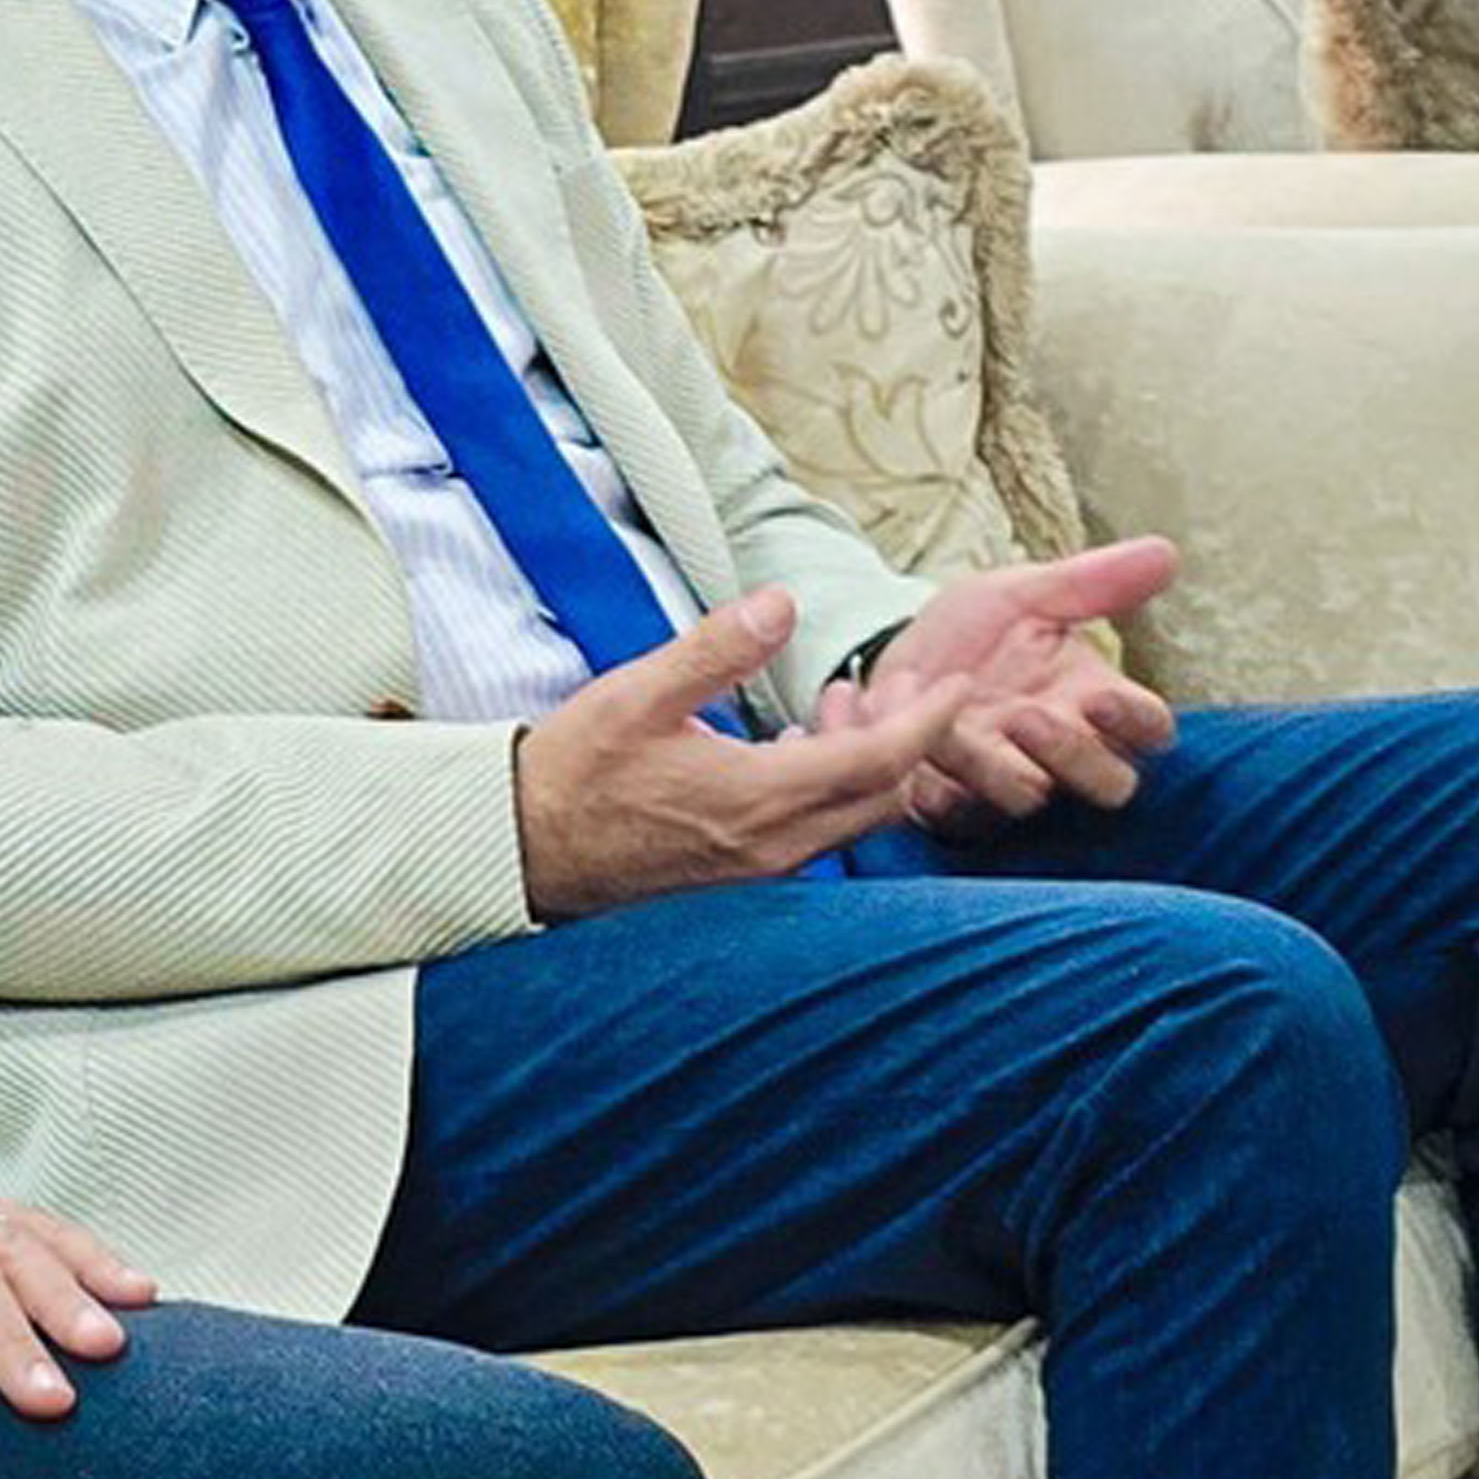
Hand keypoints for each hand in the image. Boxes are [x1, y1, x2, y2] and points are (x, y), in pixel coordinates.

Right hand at [511, 588, 984, 916]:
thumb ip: (718, 648)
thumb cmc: (575, 772)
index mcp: (758, 798)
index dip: (929, 721)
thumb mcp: (639, 693)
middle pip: (884, 798)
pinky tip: (801, 743)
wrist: (523, 849)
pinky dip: (834, 786)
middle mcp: (773, 846)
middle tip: (904, 681)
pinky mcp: (742, 875)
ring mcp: (760, 868)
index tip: (956, 683)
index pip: (881, 762)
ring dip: (869, 761)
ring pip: (854, 819)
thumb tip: (781, 602)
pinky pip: (819, 833)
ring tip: (843, 700)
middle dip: (909, 739)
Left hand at [809, 534, 1183, 832]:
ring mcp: (1008, 783)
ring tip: (952, 716)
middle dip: (1076, 756)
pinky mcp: (951, 805)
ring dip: (992, 762)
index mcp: (1093, 700)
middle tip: (1030, 716)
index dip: (1137, 722)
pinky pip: (952, 811)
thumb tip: (1167, 552)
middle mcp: (1061, 752)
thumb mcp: (1024, 594)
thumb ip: (1091, 583)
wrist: (887, 654)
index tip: (1104, 697)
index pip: (1149, 728)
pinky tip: (912, 738)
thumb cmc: (971, 630)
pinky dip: (931, 777)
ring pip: (1028, 798)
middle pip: (1111, 785)